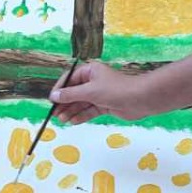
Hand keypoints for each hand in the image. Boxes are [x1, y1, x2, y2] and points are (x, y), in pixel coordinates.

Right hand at [49, 62, 166, 124]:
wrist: (140, 99)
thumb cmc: (115, 90)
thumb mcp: (90, 91)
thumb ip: (70, 95)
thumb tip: (54, 96)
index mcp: (90, 71)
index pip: (69, 79)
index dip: (60, 89)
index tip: (51, 100)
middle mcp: (93, 81)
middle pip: (74, 92)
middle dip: (65, 103)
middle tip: (55, 114)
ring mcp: (99, 94)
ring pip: (81, 103)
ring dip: (72, 111)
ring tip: (62, 120)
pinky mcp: (105, 105)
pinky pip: (89, 110)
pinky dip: (82, 116)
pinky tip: (73, 121)